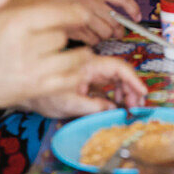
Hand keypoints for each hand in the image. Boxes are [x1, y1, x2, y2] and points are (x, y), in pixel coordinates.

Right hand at [0, 0, 134, 114]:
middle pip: (64, 35)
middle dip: (64, 35)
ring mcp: (31, 70)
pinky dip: (75, 76)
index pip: (62, 13)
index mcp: (15, 22)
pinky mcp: (35, 89)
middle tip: (56, 36)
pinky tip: (68, 70)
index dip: (77, 13)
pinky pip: (69, 80)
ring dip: (75, 55)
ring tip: (69, 52)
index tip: (80, 14)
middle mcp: (25, 45)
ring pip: (72, 58)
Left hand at [22, 54, 146, 118]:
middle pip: (120, 71)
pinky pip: (109, 83)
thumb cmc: (45, 97)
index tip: (143, 93)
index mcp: (87, 65)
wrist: (30, 94)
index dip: (133, 79)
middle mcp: (92, 64)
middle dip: (132, 88)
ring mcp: (92, 71)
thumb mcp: (69, 105)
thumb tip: (113, 109)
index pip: (117, 67)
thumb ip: (92, 106)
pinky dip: (117, 93)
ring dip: (126, 91)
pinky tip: (119, 104)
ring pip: (117, 77)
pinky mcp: (90, 79)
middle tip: (137, 106)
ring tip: (129, 106)